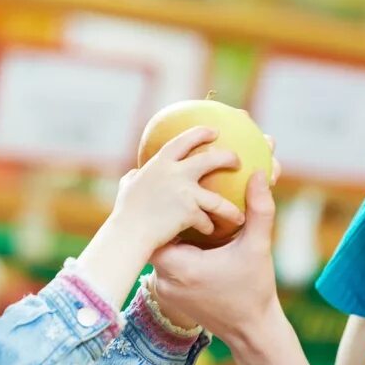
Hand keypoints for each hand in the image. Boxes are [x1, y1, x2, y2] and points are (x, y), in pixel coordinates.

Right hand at [112, 126, 244, 254]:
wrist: (127, 233)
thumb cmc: (125, 214)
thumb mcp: (127, 189)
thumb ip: (133, 179)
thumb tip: (135, 174)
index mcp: (159, 164)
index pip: (182, 142)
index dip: (199, 134)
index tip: (214, 131)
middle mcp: (174, 173)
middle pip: (209, 160)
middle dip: (227, 157)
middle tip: (238, 160)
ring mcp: (183, 192)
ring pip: (217, 199)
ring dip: (230, 209)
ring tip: (240, 216)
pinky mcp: (189, 212)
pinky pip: (205, 220)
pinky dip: (208, 227)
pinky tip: (211, 232)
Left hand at [150, 172, 279, 344]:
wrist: (252, 330)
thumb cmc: (255, 290)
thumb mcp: (258, 248)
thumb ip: (258, 210)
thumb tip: (258, 174)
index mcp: (180, 266)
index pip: (153, 229)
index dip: (158, 208)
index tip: (167, 191)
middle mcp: (165, 280)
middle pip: (151, 239)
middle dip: (160, 219)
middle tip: (167, 194)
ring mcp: (164, 291)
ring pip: (156, 253)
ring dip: (165, 235)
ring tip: (171, 211)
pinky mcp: (169, 297)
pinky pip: (163, 267)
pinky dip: (171, 251)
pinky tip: (183, 236)